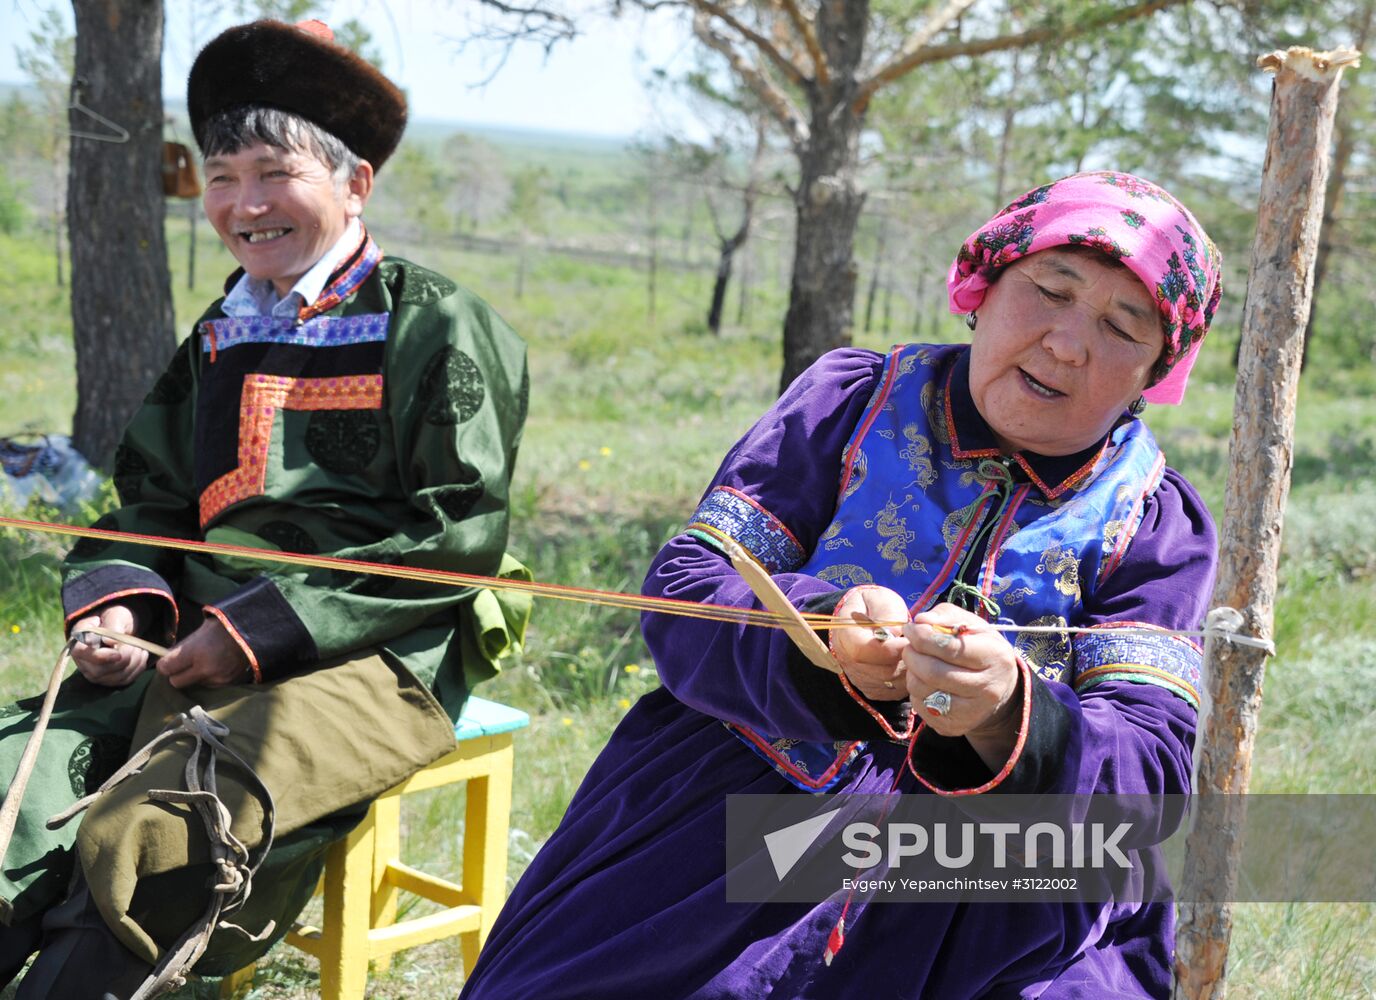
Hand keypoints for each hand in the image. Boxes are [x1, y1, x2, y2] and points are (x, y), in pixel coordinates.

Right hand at [70, 604, 148, 686]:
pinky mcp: (109, 679)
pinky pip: (125, 680)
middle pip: (99, 671)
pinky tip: (141, 655)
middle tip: (136, 646)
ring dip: (133, 663)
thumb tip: (110, 642)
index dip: (101, 656)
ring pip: (114, 678)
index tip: (118, 653)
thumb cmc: (115, 619)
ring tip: (140, 648)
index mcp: (78, 642)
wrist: (121, 628)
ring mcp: (95, 673)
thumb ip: (112, 626)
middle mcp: (83, 661)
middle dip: (123, 659)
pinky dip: (138, 668)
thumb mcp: (115, 616)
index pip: (81, 654)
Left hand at [156, 619, 251, 689]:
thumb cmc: (225, 627)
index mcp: (196, 651)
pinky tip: (218, 665)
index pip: (166, 668)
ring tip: (206, 661)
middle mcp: (205, 668)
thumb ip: (184, 646)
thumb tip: (167, 657)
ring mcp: (217, 678)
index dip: (164, 664)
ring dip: (195, 675)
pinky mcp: (227, 683)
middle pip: (176, 682)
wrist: (255, 632)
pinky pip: (209, 684)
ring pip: (193, 683)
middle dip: (176, 673)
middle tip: (183, 664)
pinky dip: (209, 677)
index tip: (167, 660)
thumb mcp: (201, 631)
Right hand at [830, 586, 910, 701]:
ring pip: (891, 684)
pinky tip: (909, 665)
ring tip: (916, 655)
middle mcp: (847, 662)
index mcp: (846, 636)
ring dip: (909, 672)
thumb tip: (897, 634)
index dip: (895, 648)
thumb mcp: (879, 599)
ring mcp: (857, 679)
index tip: (911, 639)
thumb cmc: (871, 605)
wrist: (859, 616)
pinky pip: (892, 693)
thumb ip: (888, 614)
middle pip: (883, 672)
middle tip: (919, 647)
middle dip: (907, 660)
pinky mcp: (869, 689)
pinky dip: (905, 682)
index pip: (869, 651)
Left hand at [902, 603, 1022, 766]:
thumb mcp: (971, 624)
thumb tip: (920, 621)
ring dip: (912, 672)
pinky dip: (916, 692)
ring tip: (918, 663)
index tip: (911, 628)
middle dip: (912, 654)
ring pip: (923, 691)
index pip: (950, 647)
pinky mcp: (956, 727)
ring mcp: (972, 712)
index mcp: (994, 656)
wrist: (998, 687)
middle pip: (933, 672)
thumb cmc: (980, 648)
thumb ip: (945, 616)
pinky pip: (921, 708)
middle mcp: (987, 688)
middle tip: (910, 646)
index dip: (923, 636)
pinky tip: (925, 682)